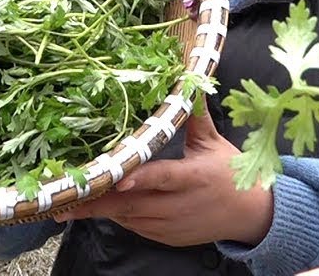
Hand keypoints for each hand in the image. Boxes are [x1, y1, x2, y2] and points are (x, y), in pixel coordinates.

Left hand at [54, 105, 274, 246]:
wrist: (250, 215)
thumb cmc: (229, 173)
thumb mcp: (213, 142)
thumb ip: (194, 115)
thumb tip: (187, 81)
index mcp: (193, 176)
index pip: (163, 177)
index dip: (140, 179)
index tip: (118, 178)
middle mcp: (180, 204)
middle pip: (135, 204)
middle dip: (100, 201)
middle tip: (69, 198)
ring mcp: (172, 225)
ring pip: (130, 218)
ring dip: (103, 210)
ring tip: (72, 202)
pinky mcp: (167, 237)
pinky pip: (136, 228)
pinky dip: (118, 217)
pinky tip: (101, 206)